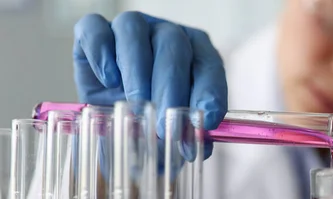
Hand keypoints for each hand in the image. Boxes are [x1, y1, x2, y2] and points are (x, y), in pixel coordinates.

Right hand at [73, 11, 226, 172]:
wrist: (114, 123)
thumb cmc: (152, 121)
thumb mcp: (172, 132)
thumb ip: (187, 135)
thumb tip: (196, 146)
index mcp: (196, 52)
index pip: (209, 64)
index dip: (210, 91)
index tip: (207, 120)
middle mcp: (166, 34)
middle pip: (173, 44)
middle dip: (170, 87)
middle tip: (164, 124)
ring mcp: (130, 29)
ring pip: (134, 29)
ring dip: (136, 70)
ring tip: (136, 104)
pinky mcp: (93, 32)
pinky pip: (95, 29)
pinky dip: (101, 52)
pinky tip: (109, 80)